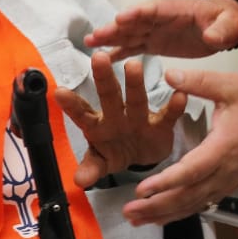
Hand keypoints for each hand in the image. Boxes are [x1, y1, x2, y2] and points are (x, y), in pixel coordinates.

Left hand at [56, 52, 187, 189]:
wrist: (143, 155)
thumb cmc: (115, 150)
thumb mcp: (102, 162)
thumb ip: (91, 168)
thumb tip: (80, 181)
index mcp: (98, 125)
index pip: (82, 113)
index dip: (72, 104)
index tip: (59, 92)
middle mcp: (117, 116)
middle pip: (109, 96)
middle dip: (103, 78)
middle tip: (98, 58)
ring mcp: (139, 118)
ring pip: (136, 99)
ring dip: (134, 83)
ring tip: (133, 65)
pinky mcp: (160, 125)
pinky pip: (167, 115)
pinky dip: (174, 106)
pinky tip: (178, 95)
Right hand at [84, 0, 237, 59]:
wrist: (226, 24)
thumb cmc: (228, 19)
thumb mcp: (229, 25)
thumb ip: (221, 30)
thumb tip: (212, 36)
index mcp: (176, 10)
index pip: (153, 10)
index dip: (137, 13)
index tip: (120, 18)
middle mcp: (161, 19)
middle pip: (134, 21)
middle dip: (115, 27)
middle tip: (95, 35)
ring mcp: (156, 30)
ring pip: (129, 34)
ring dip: (110, 38)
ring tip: (89, 43)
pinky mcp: (155, 43)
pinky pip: (134, 47)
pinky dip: (118, 52)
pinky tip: (102, 58)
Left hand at [123, 67, 237, 226]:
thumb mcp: (230, 85)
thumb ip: (198, 81)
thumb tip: (168, 74)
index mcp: (223, 147)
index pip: (190, 171)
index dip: (165, 183)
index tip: (141, 189)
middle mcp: (226, 171)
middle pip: (188, 196)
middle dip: (157, 207)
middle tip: (128, 212)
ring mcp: (229, 181)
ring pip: (194, 204)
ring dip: (165, 214)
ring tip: (137, 220)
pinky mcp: (230, 183)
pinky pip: (203, 202)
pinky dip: (181, 211)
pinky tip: (163, 215)